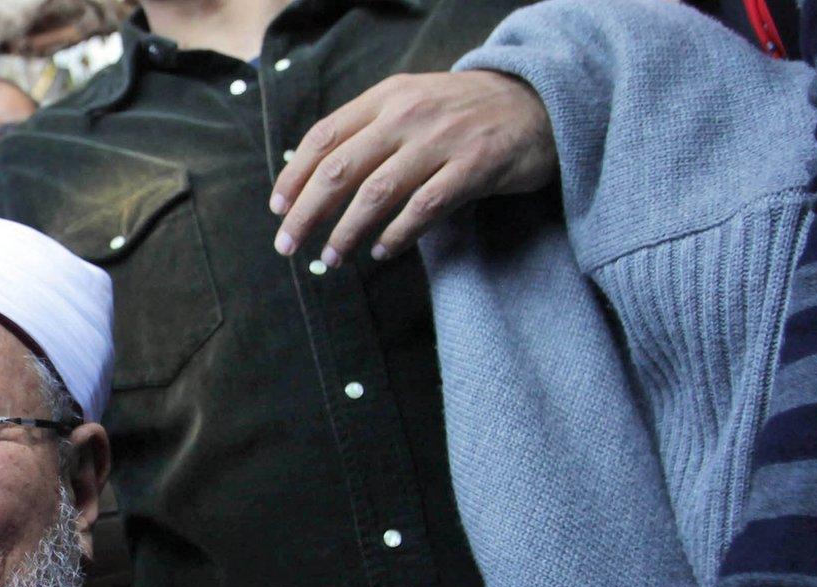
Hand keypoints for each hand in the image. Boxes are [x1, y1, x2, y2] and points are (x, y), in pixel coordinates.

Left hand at [270, 70, 554, 266]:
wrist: (539, 103)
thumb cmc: (464, 114)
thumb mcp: (412, 104)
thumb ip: (369, 132)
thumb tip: (314, 179)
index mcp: (387, 98)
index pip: (324, 137)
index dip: (294, 176)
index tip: (278, 209)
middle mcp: (408, 115)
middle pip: (340, 169)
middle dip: (306, 212)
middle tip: (288, 245)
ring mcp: (442, 140)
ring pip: (375, 193)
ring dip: (346, 232)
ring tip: (331, 258)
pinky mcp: (473, 167)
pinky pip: (423, 208)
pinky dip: (397, 235)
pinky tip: (382, 252)